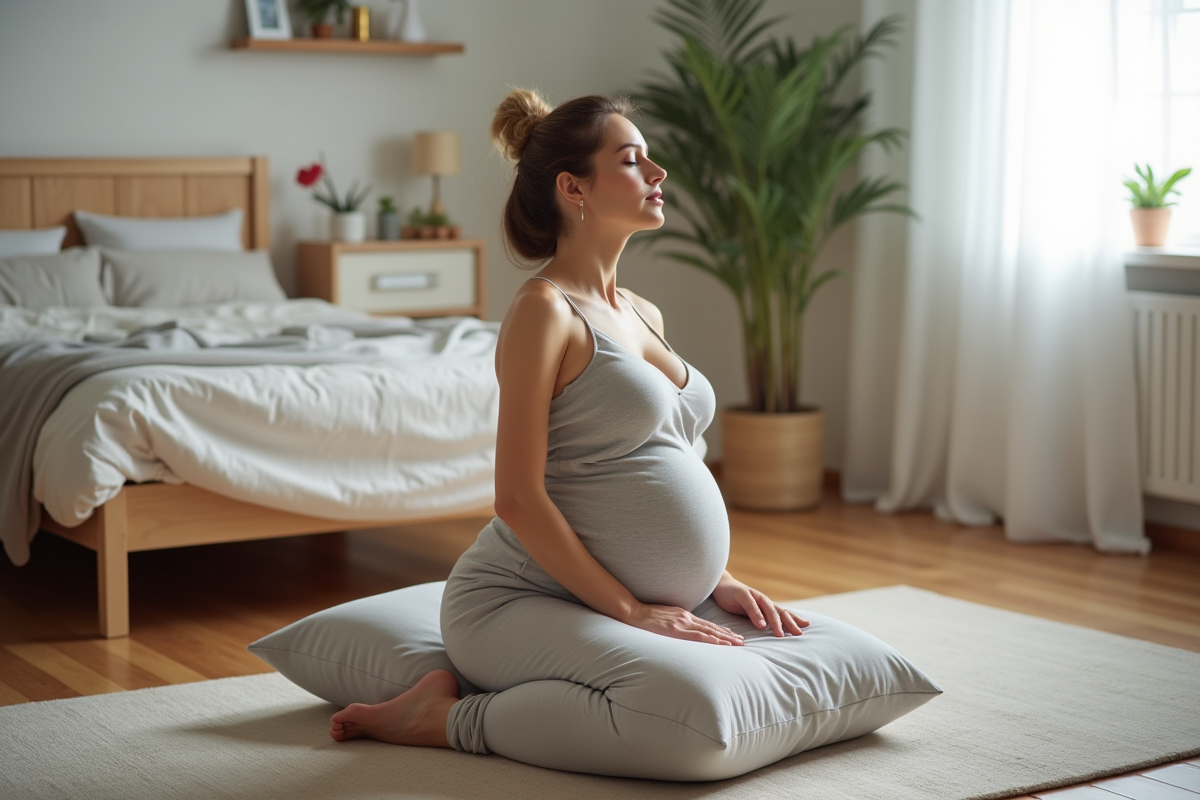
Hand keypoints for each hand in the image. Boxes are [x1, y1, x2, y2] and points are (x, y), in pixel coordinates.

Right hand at [626, 603, 744, 645]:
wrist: (635, 612)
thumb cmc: (648, 615)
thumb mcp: (666, 615)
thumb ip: (677, 621)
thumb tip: (684, 628)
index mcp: (685, 615)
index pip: (708, 625)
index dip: (722, 631)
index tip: (733, 636)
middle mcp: (687, 618)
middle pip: (712, 628)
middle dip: (729, 635)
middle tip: (742, 642)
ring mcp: (682, 624)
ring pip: (709, 632)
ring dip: (725, 639)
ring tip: (737, 644)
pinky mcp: (676, 630)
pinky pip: (697, 636)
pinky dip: (711, 640)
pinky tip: (720, 644)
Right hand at [712, 574, 809, 637]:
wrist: (720, 585)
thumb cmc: (736, 600)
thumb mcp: (749, 612)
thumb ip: (760, 619)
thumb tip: (770, 632)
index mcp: (766, 606)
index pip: (783, 613)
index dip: (794, 620)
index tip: (806, 628)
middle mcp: (763, 601)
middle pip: (780, 612)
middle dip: (790, 623)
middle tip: (799, 634)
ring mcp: (754, 596)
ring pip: (768, 609)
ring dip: (775, 622)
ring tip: (780, 634)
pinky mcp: (742, 594)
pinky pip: (751, 605)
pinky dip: (757, 615)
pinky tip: (761, 625)